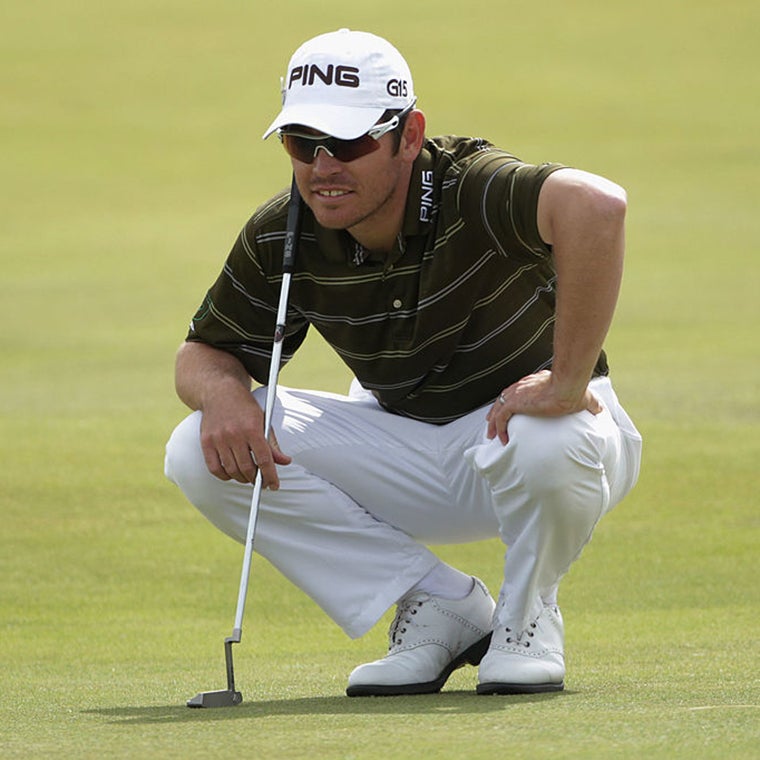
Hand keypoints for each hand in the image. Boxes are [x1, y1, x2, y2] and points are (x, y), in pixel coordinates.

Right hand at [199, 386, 290, 488]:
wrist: (219, 392)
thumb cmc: (245, 408)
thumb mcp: (263, 421)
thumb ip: (273, 444)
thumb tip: (285, 462)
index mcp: (252, 428)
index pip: (264, 459)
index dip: (270, 476)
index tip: (274, 486)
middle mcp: (235, 434)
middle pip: (247, 468)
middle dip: (256, 479)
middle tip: (260, 482)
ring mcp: (219, 438)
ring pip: (231, 470)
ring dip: (241, 479)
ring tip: (247, 477)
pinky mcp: (206, 441)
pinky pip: (214, 468)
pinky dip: (224, 476)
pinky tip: (231, 474)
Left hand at [486, 370, 602, 444]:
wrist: (568, 386)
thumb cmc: (576, 390)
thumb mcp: (584, 398)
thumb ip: (590, 404)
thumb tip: (600, 410)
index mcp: (534, 383)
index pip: (517, 392)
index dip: (511, 403)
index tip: (510, 412)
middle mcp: (522, 386)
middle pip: (502, 399)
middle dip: (496, 412)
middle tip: (493, 424)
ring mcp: (516, 394)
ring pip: (497, 409)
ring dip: (493, 423)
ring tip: (493, 436)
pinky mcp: (515, 402)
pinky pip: (500, 418)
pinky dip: (498, 428)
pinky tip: (502, 439)